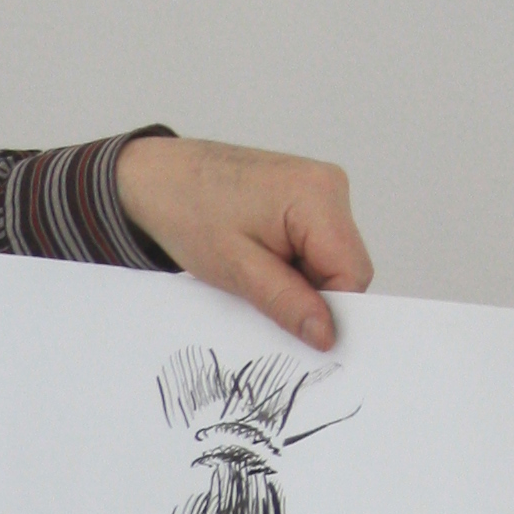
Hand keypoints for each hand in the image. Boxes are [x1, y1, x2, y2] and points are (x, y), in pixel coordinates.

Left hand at [115, 135, 373, 350]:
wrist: (160, 177)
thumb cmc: (189, 212)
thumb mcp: (238, 269)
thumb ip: (287, 303)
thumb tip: (327, 336)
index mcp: (319, 196)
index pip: (353, 274)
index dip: (330, 310)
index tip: (297, 330)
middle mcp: (330, 186)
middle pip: (346, 267)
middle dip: (313, 296)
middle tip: (263, 298)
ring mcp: (320, 189)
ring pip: (331, 261)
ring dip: (300, 282)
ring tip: (255, 274)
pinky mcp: (308, 198)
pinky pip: (316, 248)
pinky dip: (293, 267)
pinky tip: (260, 262)